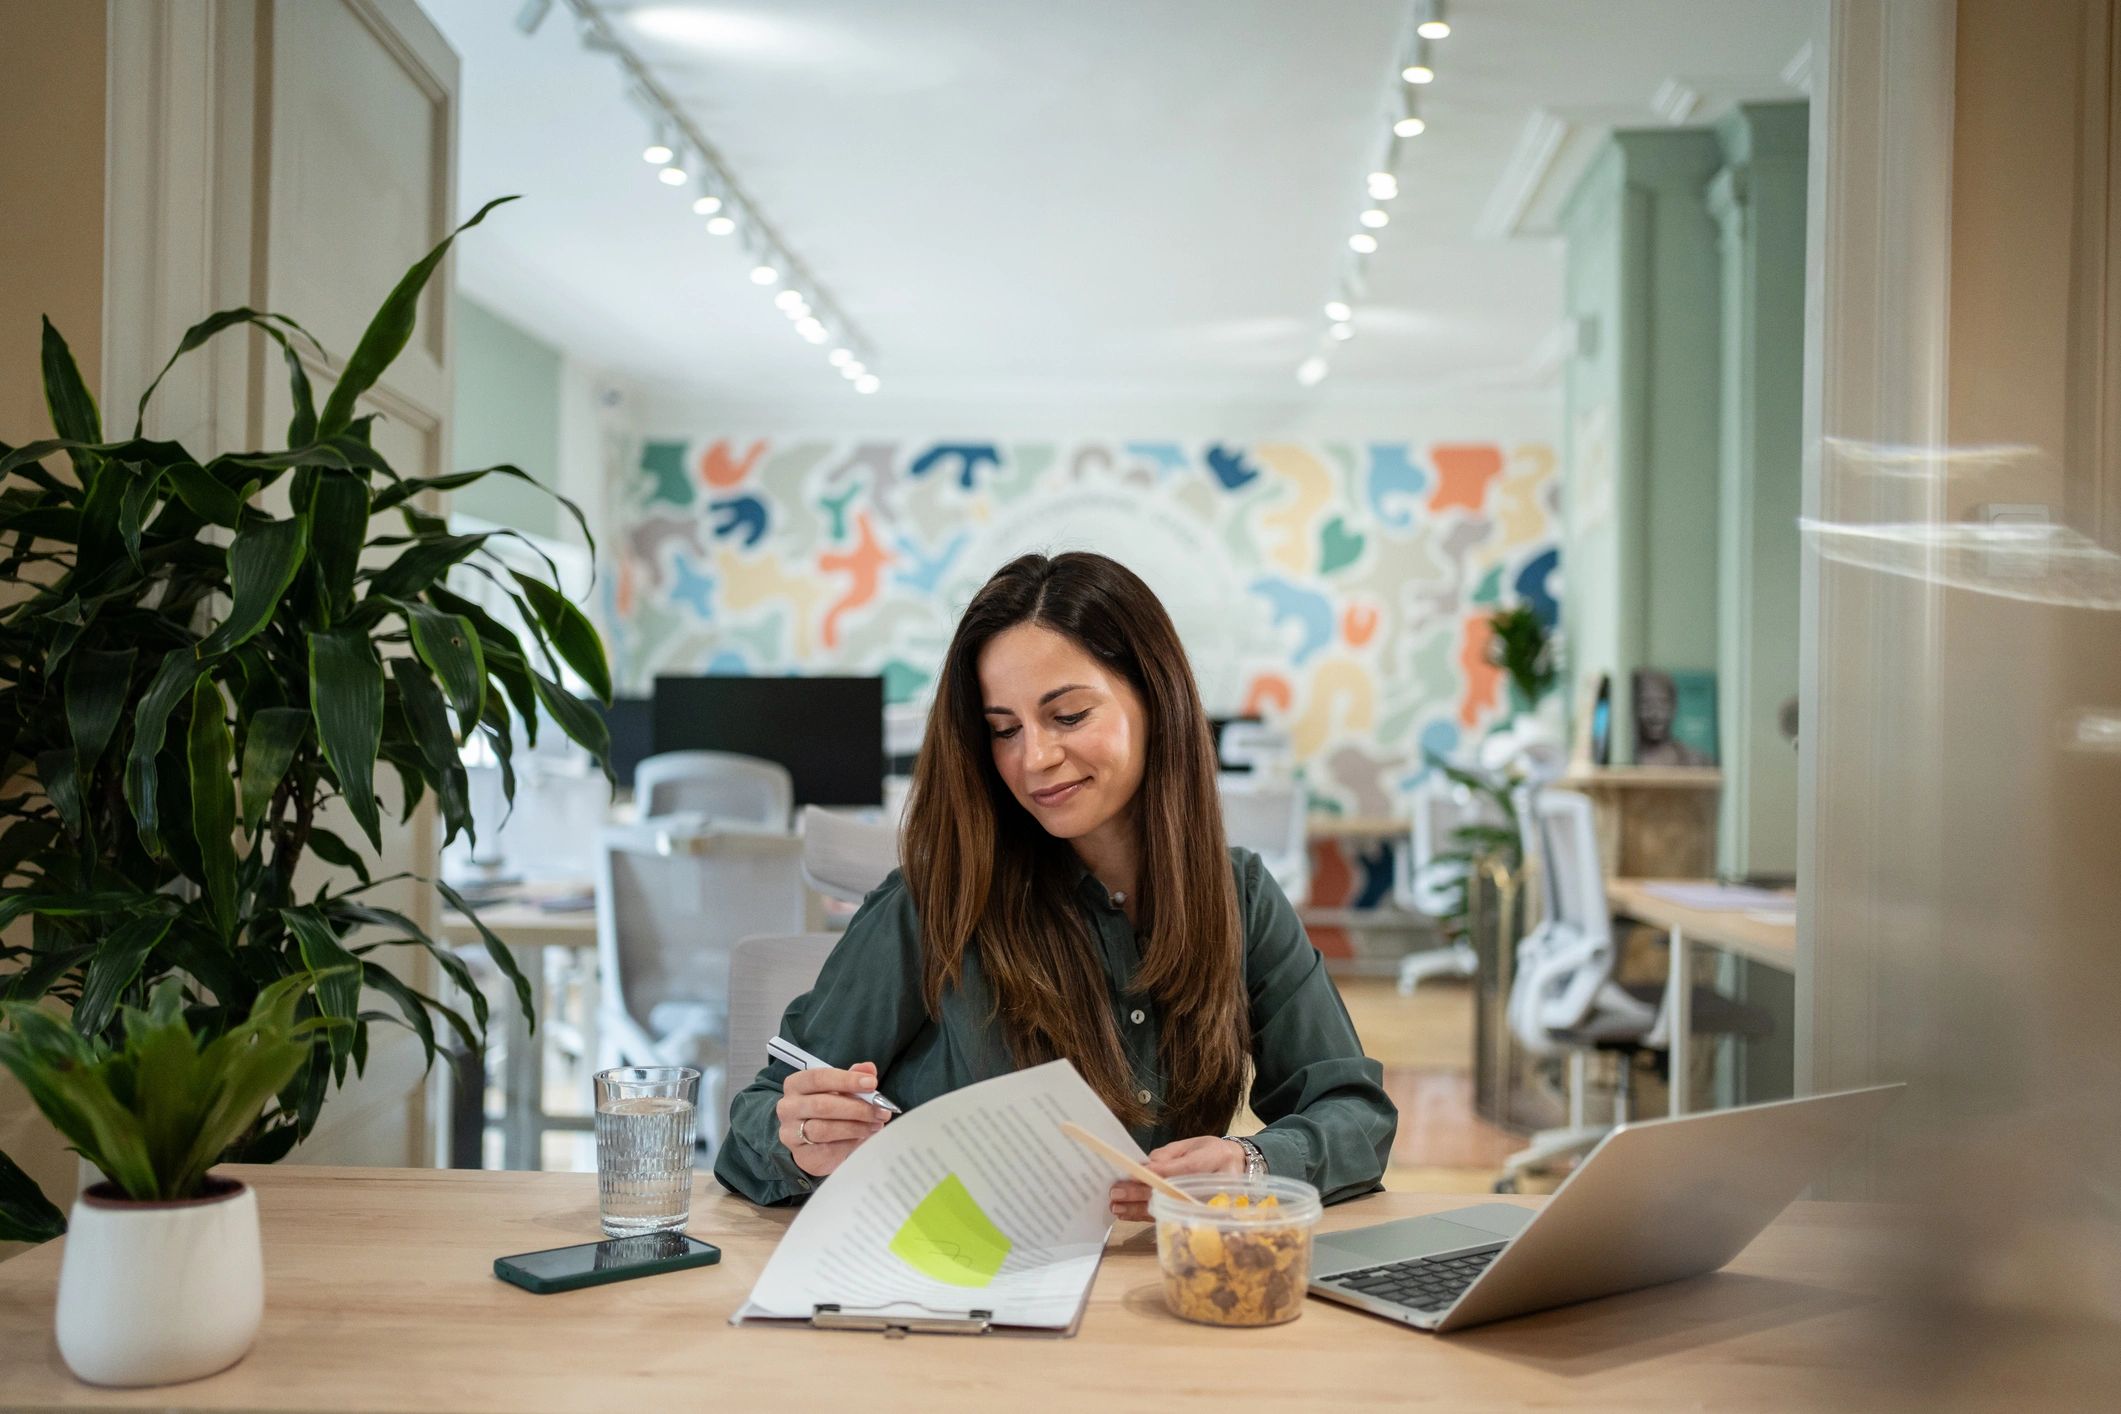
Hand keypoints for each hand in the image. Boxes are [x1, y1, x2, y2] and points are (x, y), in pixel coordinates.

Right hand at [776, 1062, 891, 1177]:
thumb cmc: (826, 1107)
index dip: (847, 1080)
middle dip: (857, 1108)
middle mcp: (788, 1107)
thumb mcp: (838, 1089)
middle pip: (823, 1105)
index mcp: (796, 1084)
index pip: (819, 1078)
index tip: (872, 1083)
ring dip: (856, 1126)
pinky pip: (829, 1149)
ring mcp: (791, 1133)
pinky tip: (863, 1137)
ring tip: (875, 1124)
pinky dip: (851, 1142)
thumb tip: (869, 1069)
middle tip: (880, 1110)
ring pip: (825, 1129)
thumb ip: (852, 1077)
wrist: (810, 1142)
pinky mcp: (802, 1154)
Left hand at [1107, 1135, 1245, 1221]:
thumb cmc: (1213, 1153)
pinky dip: (1145, 1215)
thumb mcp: (1193, 1145)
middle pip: (1170, 1193)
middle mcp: (1210, 1187)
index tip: (1131, 1173)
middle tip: (1116, 1193)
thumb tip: (1144, 1165)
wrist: (1237, 1169)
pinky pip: (1167, 1216)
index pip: (1180, 1171)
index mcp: (1213, 1162)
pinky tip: (1128, 1213)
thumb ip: (1169, 1155)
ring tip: (1116, 1206)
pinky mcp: (1192, 1214)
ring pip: (1166, 1209)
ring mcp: (1202, 1205)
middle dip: (1140, 1194)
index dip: (1154, 1174)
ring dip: (1138, 1209)